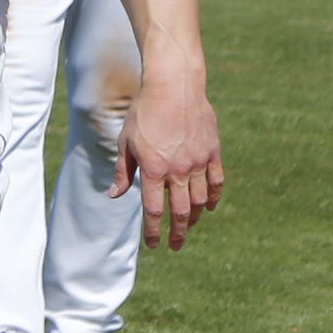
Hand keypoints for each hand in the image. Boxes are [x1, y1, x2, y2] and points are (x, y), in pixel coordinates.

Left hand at [113, 76, 223, 249]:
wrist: (174, 86)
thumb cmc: (144, 113)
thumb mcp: (126, 142)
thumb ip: (123, 172)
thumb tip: (115, 196)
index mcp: (153, 169)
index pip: (154, 211)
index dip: (153, 232)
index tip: (153, 245)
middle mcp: (178, 170)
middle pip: (180, 212)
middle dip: (177, 233)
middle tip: (174, 246)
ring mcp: (198, 162)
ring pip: (201, 201)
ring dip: (194, 218)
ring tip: (188, 226)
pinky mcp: (213, 153)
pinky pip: (217, 182)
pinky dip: (214, 198)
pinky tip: (209, 207)